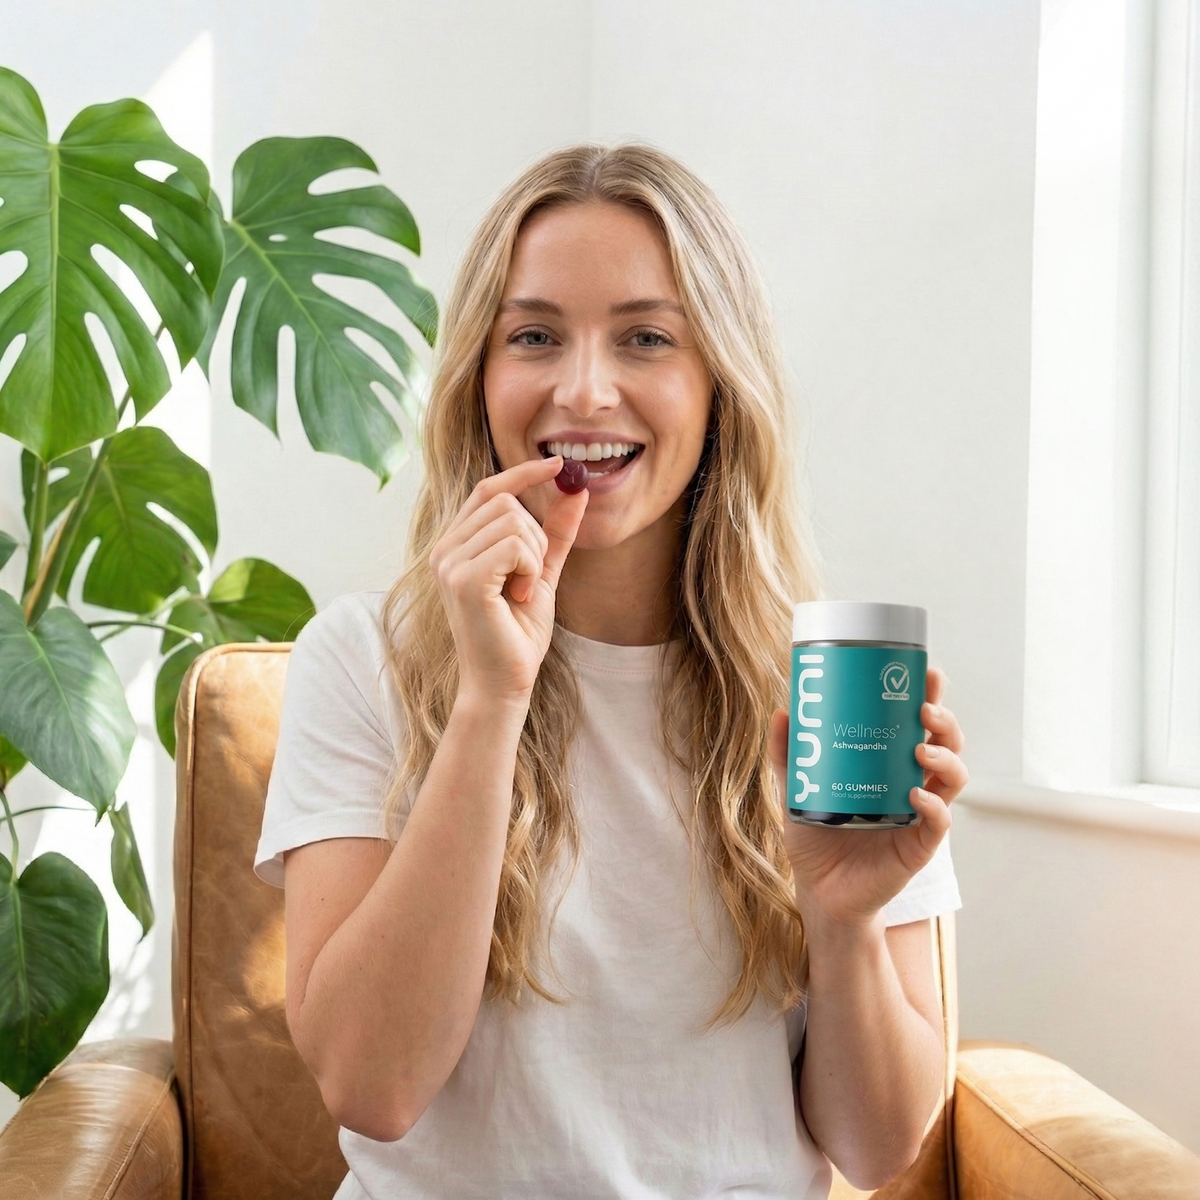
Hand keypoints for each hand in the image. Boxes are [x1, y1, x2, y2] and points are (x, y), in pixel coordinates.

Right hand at [429, 456, 587, 702]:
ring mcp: (449, 563)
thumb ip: (555, 533)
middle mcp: (444, 549)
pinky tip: (520, 597)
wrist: (505, 681)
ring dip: (534, 556)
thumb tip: (576, 489)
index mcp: (456, 544)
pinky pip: (515, 546)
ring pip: (513, 521)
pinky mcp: (463, 580)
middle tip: (531, 576)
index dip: (523, 473)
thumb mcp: (542, 572)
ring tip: (522, 591)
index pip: (488, 489)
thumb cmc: (518, 633)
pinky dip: (530, 569)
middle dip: (535, 535)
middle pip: (505, 501)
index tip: (560, 465)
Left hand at [768, 667, 967, 927]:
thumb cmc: (815, 840)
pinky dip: (934, 805)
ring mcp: (920, 813)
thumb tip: (783, 711)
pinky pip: (939, 821)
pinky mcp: (920, 845)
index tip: (929, 673)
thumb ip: (788, 755)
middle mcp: (911, 783)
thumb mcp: (796, 790)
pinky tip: (915, 794)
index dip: (929, 697)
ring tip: (920, 747)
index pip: (917, 724)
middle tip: (925, 708)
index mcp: (888, 765)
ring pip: (953, 777)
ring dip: (945, 756)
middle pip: (946, 743)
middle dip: (944, 720)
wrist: (819, 892)